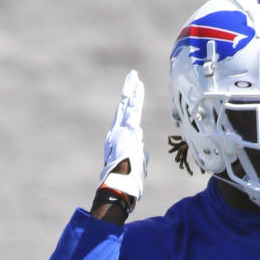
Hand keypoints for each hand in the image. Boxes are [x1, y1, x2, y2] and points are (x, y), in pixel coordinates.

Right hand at [97, 70, 147, 207]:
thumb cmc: (127, 180)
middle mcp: (118, 132)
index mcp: (120, 140)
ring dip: (132, 90)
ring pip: (128, 105)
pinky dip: (134, 97)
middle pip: (125, 108)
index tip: (135, 97)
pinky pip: (132, 109)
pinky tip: (136, 84)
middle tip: (133, 77)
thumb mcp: (135, 164)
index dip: (131, 107)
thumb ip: (139, 152)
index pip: (128, 119)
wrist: (121, 182)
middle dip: (130, 92)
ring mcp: (122, 129)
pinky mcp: (127, 129)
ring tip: (135, 76)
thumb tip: (141, 143)